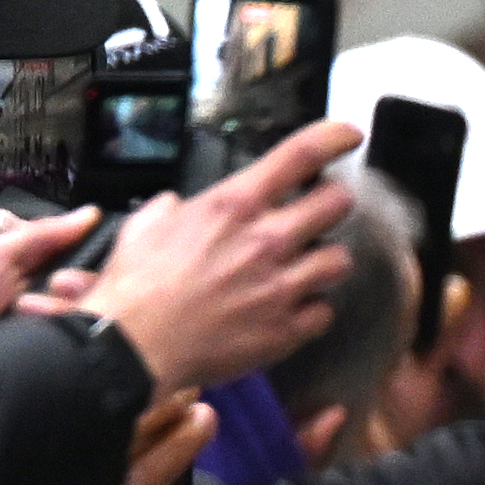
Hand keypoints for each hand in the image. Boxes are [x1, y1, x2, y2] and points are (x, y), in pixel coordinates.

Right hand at [81, 121, 356, 395]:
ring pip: (340, 259)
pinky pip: (324, 310)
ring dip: (325, 259)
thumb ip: (174, 208)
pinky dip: (311, 309)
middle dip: (333, 202)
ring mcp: (283, 286)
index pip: (299, 155)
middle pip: (337, 204)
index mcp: (233, 206)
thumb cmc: (135, 288)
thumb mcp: (145, 226)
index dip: (333, 138)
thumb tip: (181, 206)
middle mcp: (267, 240)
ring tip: (303, 266)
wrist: (134, 348)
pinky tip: (290, 308)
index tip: (349, 136)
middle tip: (322, 210)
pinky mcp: (288, 329)